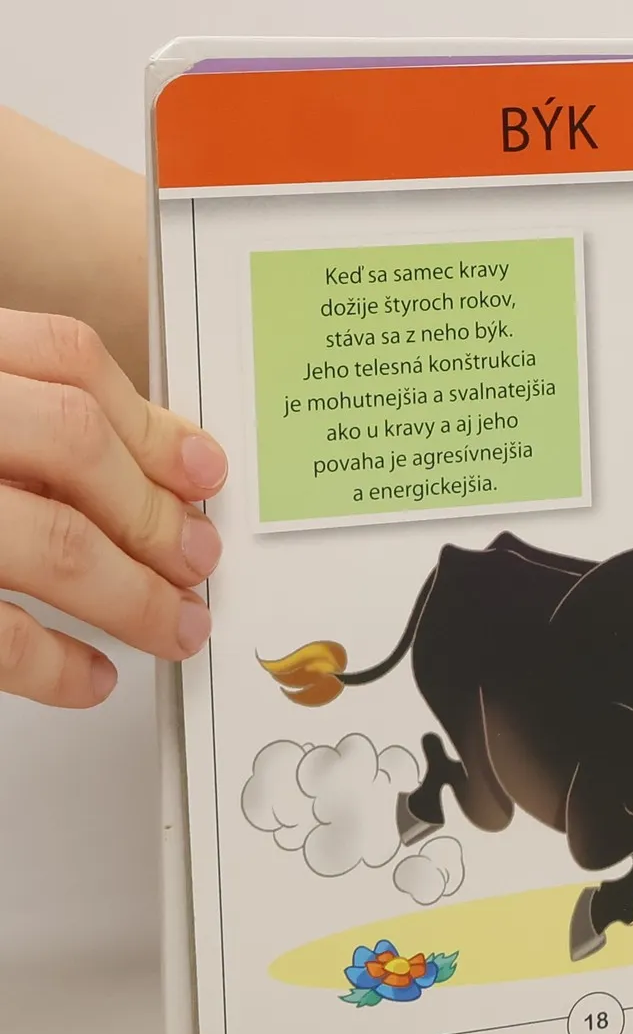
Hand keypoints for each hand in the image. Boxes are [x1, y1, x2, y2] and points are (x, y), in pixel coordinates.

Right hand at [0, 312, 225, 705]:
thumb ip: (25, 413)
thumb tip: (153, 461)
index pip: (65, 358)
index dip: (150, 420)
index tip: (206, 469)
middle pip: (76, 443)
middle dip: (157, 511)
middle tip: (202, 560)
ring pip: (52, 542)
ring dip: (132, 594)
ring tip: (174, 626)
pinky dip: (52, 663)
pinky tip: (88, 675)